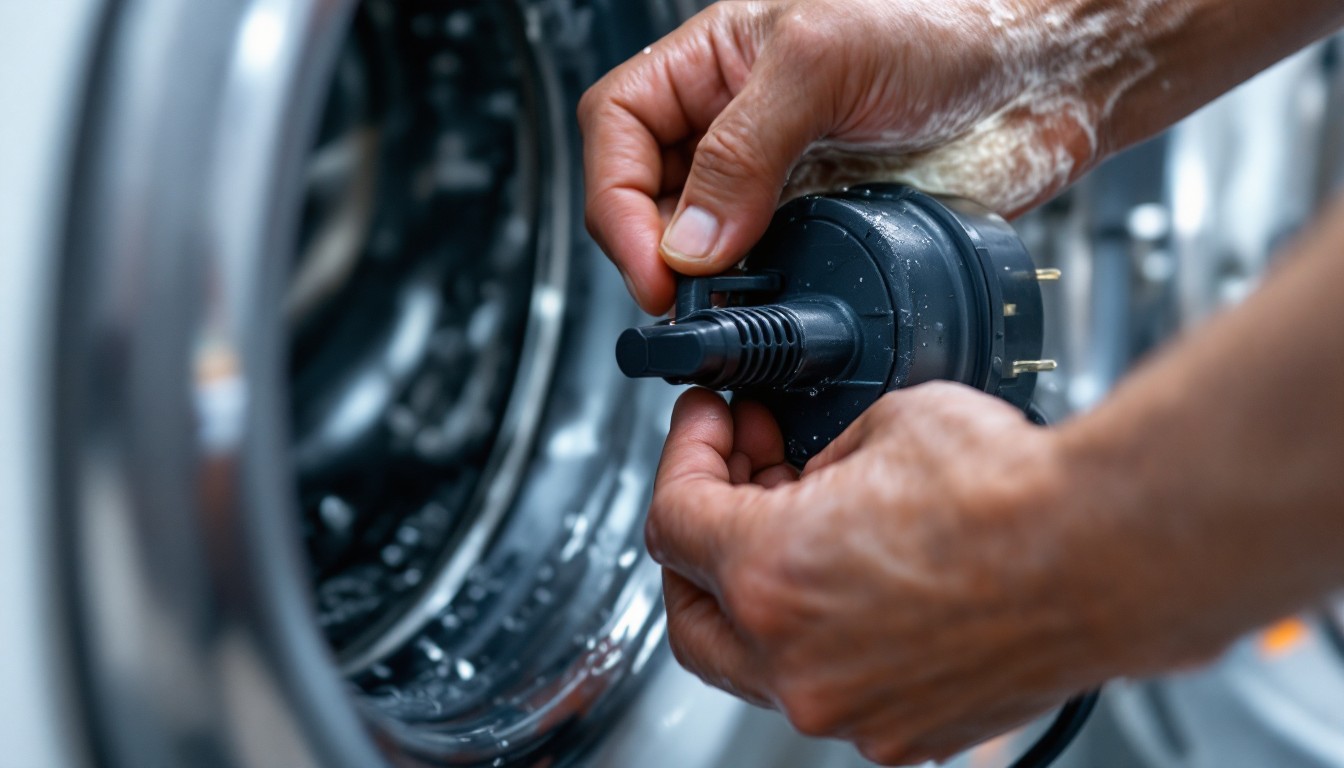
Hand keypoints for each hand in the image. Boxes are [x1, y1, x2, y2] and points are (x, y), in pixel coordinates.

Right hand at [579, 0, 1130, 313]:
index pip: (618, 129)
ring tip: (727, 310)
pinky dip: (759, 302)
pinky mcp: (821, 230)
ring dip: (705, 287)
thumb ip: (741, 151)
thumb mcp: (822, 63)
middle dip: (653, 252)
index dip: (616, 200)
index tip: (653, 263)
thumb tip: (688, 241)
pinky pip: (767, 276)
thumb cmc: (948, 24)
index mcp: (713, 63)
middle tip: (686, 298)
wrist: (1047, 74)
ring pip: (701, 247)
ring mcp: (777, 184)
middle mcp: (735, 125)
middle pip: (645, 197)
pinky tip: (773, 306)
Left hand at [647, 385, 1113, 764]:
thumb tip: (803, 474)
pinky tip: (857, 583)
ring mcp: (849, 708)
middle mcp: (797, 660)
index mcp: (771, 574)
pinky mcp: (903, 732)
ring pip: (755, 661)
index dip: (684, 456)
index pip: (671, 519)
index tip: (709, 427)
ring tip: (805, 526)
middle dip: (697, 540)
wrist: (1116, 551)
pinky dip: (823, 638)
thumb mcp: (885, 423)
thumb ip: (816, 457)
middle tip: (731, 480)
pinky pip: (829, 685)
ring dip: (758, 594)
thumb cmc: (1017, 493)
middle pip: (689, 608)